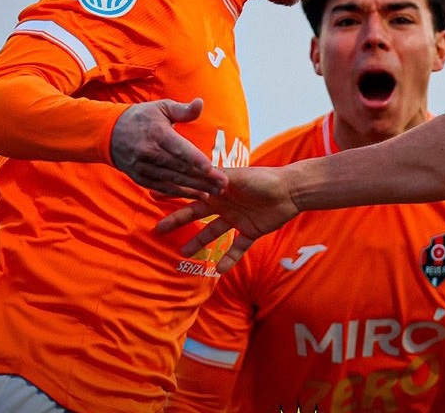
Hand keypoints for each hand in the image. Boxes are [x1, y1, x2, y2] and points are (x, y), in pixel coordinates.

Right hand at [110, 98, 226, 196]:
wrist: (109, 133)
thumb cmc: (142, 117)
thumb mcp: (161, 107)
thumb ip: (182, 110)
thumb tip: (200, 103)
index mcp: (157, 134)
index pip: (179, 149)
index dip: (195, 160)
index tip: (211, 168)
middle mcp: (150, 153)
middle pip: (180, 168)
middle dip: (203, 178)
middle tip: (223, 184)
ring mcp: (144, 168)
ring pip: (173, 180)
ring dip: (195, 188)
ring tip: (215, 192)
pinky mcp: (141, 178)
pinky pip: (163, 188)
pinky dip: (181, 193)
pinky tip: (198, 195)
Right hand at [156, 165, 300, 272]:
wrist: (291, 190)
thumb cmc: (263, 178)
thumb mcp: (236, 177)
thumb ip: (215, 179)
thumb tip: (191, 173)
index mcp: (219, 189)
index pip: (193, 192)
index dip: (174, 195)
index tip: (153, 196)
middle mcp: (225, 204)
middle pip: (197, 215)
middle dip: (178, 222)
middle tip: (159, 230)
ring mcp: (237, 219)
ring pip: (214, 233)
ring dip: (199, 243)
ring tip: (184, 253)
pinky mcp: (251, 231)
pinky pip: (237, 247)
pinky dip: (229, 259)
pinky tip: (218, 270)